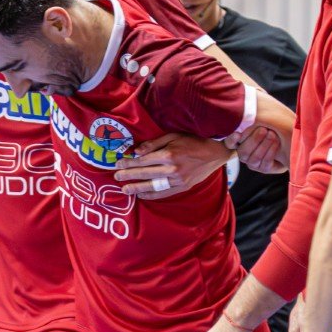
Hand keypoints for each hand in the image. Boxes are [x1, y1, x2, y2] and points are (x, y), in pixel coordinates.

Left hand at [114, 133, 229, 197]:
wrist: (215, 153)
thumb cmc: (193, 141)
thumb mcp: (174, 136)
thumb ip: (154, 144)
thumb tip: (137, 151)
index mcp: (169, 155)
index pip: (143, 160)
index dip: (129, 162)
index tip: (118, 163)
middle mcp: (172, 169)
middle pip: (145, 174)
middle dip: (128, 175)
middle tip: (116, 177)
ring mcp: (177, 180)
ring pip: (152, 186)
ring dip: (137, 188)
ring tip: (125, 190)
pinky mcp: (182, 187)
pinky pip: (163, 193)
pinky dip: (152, 195)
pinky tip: (142, 195)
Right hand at [227, 124, 287, 172]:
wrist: (289, 138)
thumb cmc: (274, 125)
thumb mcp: (264, 119)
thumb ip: (254, 118)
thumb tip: (247, 113)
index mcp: (240, 141)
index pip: (229, 143)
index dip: (232, 140)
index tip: (238, 134)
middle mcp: (244, 153)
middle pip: (242, 152)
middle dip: (253, 140)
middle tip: (263, 129)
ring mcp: (253, 162)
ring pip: (253, 158)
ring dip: (263, 145)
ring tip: (272, 134)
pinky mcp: (263, 168)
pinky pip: (264, 163)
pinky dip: (271, 151)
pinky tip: (277, 142)